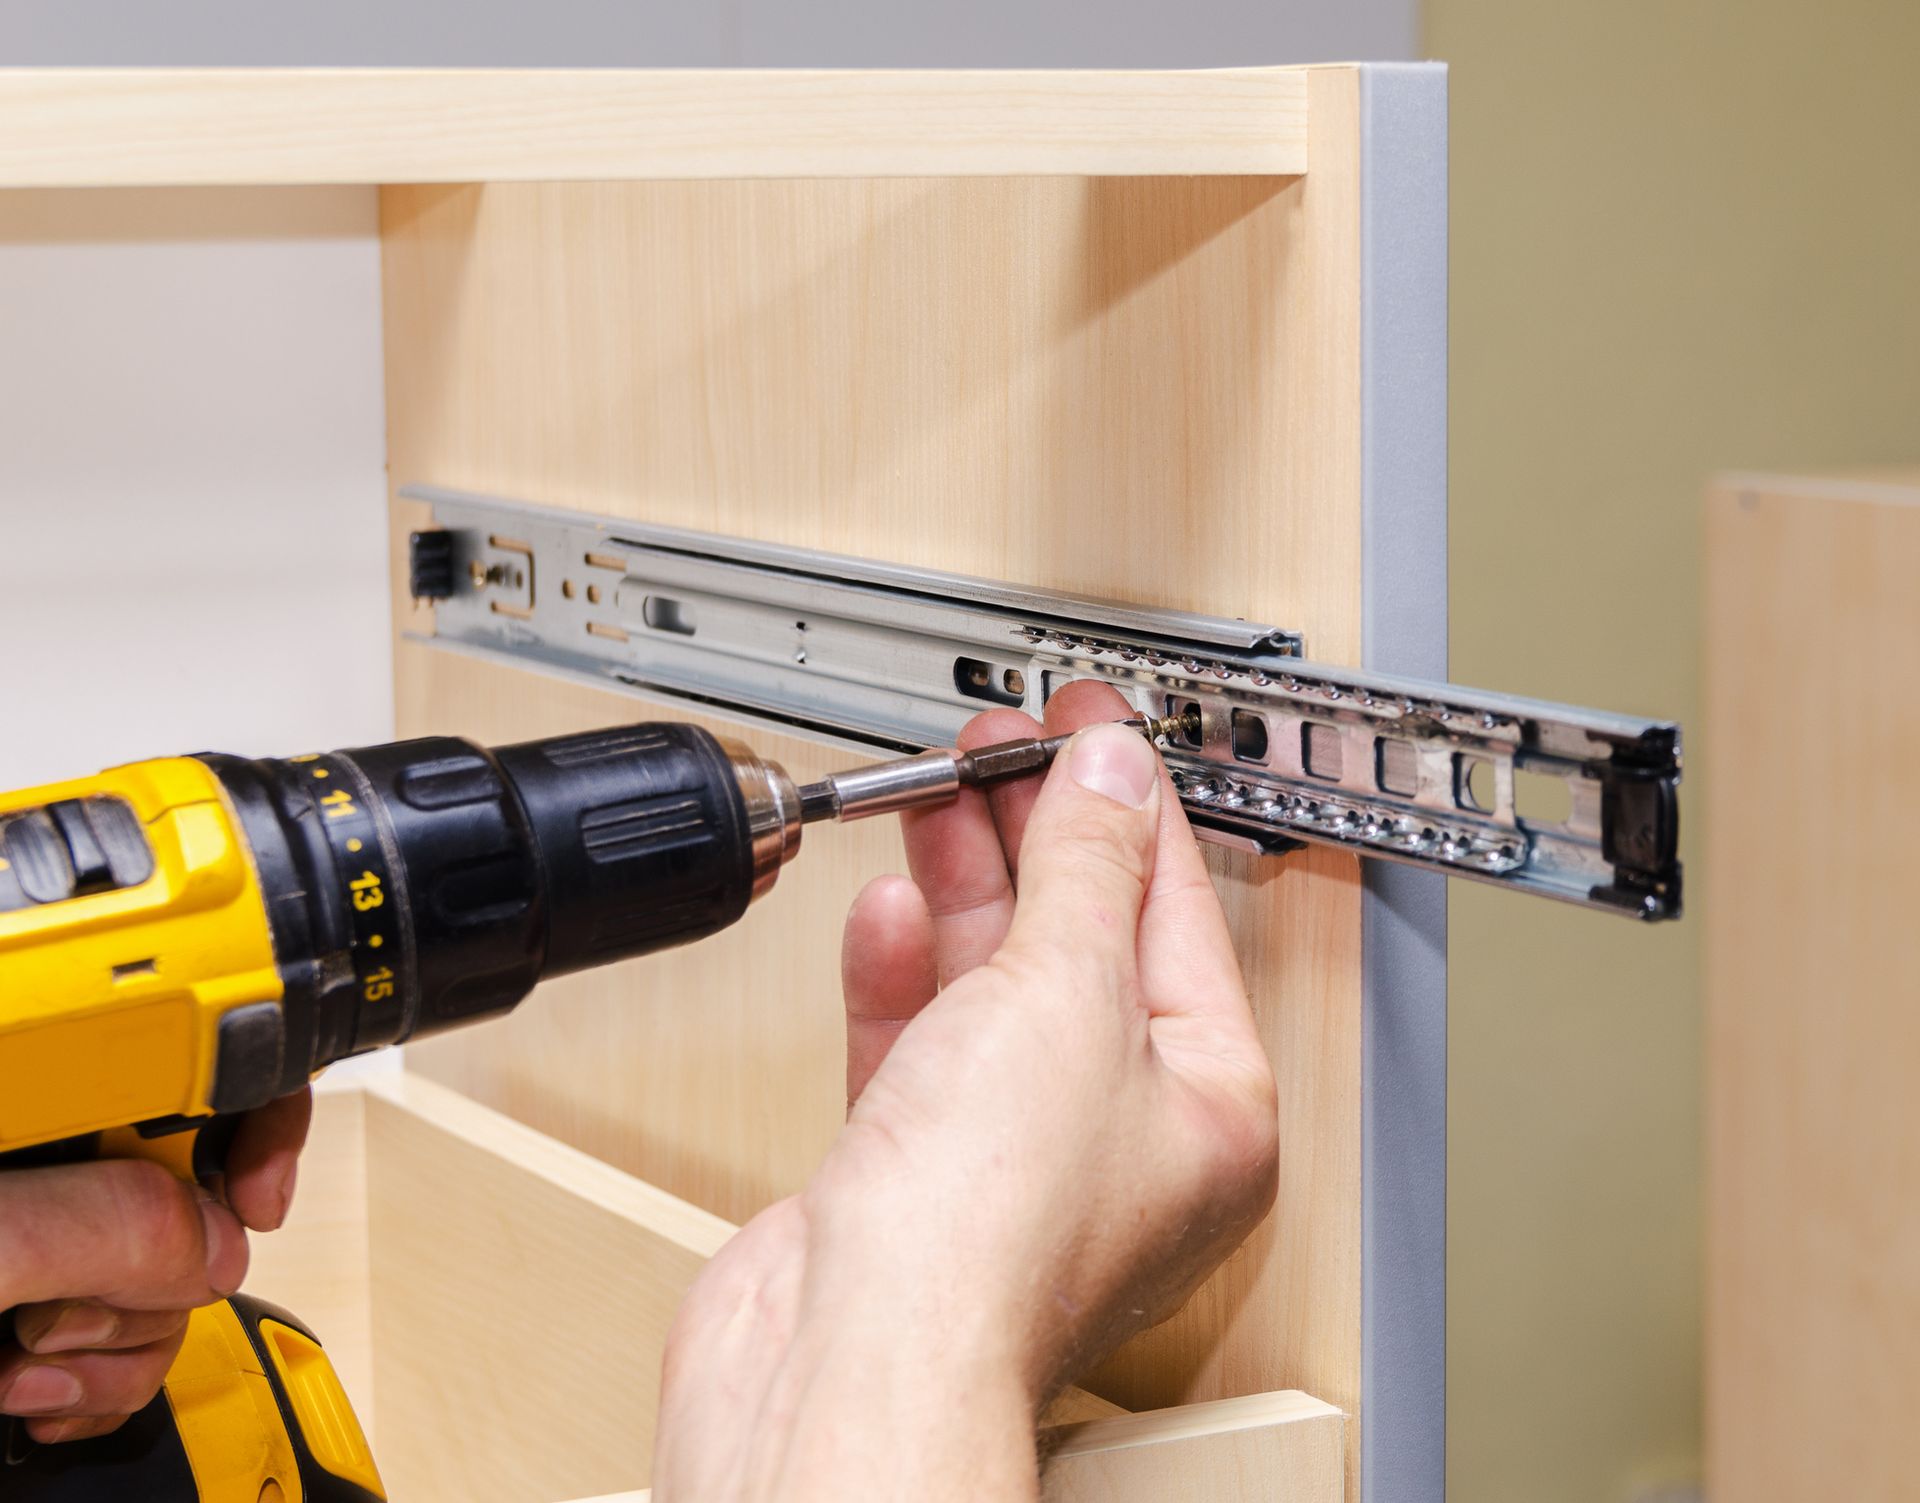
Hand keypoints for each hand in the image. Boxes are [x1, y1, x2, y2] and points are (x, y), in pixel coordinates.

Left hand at [0, 1089, 311, 1443]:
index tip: (259, 1201)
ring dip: (114, 1349)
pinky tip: (27, 1386)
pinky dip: (97, 1383)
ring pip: (171, 1277)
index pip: (210, 1056)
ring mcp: (47, 1227)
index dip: (262, 1122)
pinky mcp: (38, 1297)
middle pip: (200, 1188)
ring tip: (22, 1362)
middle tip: (62, 1311)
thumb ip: (124, 1225)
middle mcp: (55, 1153)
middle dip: (159, 1276)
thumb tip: (227, 1248)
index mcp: (53, 1098)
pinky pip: (128, 1335)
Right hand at [654, 681, 1277, 1501]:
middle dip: (1041, 834)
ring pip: (996, 985)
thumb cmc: (987, 1235)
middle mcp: (1119, 1137)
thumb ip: (1083, 872)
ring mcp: (1012, 1155)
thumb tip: (1109, 778)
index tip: (1091, 728)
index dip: (1131, 804)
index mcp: (1208, 1107)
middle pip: (1084, 943)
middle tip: (1005, 748)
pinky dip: (904, 971)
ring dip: (967, 885)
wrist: (846, 1354)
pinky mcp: (915, 1170)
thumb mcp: (1063, 995)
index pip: (1175, 915)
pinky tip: (890, 909)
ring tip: (942, 793)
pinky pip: (920, 1041)